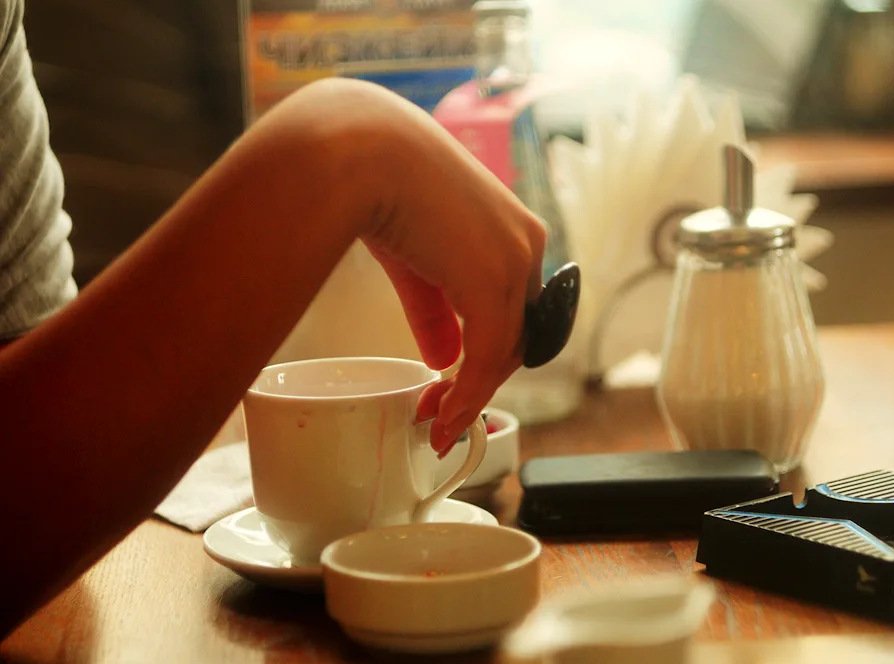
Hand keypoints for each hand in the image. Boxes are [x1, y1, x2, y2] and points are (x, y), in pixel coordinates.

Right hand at [354, 85, 547, 453]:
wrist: (361, 151)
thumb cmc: (381, 188)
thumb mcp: (417, 260)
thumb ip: (436, 311)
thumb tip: (444, 360)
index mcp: (513, 232)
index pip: (513, 310)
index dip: (488, 353)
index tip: (456, 385)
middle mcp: (526, 245)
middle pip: (514, 334)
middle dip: (480, 381)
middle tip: (441, 411)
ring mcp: (515, 261)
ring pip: (506, 350)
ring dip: (472, 395)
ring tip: (438, 422)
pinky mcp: (494, 279)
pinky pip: (488, 355)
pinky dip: (468, 392)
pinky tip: (445, 413)